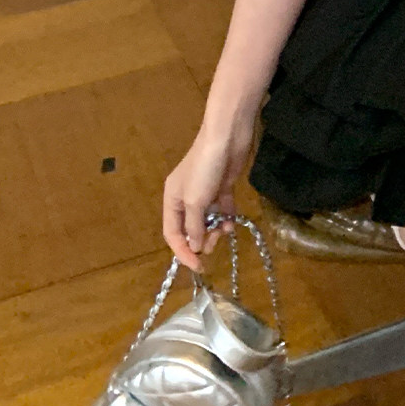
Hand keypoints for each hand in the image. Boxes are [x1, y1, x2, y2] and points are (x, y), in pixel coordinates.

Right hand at [163, 120, 254, 270]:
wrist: (227, 137)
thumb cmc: (205, 168)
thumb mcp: (195, 201)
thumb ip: (194, 227)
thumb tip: (195, 247)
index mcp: (172, 199)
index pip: (172, 233)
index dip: (183, 252)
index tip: (197, 267)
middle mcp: (186, 197)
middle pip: (190, 229)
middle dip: (201, 240)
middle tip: (214, 243)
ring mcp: (205, 192)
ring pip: (208, 221)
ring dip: (216, 229)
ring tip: (225, 231)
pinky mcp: (222, 187)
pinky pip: (222, 210)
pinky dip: (226, 217)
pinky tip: (232, 221)